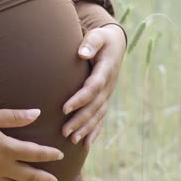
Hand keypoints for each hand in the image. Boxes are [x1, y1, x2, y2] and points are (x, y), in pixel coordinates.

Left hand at [61, 23, 125, 148]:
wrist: (115, 44)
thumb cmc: (101, 40)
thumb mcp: (97, 36)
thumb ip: (91, 43)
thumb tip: (83, 53)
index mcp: (106, 70)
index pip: (92, 87)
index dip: (80, 99)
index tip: (64, 108)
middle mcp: (109, 85)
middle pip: (94, 106)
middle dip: (80, 120)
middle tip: (64, 132)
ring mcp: (108, 94)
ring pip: (98, 115)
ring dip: (86, 129)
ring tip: (72, 140)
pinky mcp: (106, 99)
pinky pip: (101, 117)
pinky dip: (95, 131)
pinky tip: (86, 144)